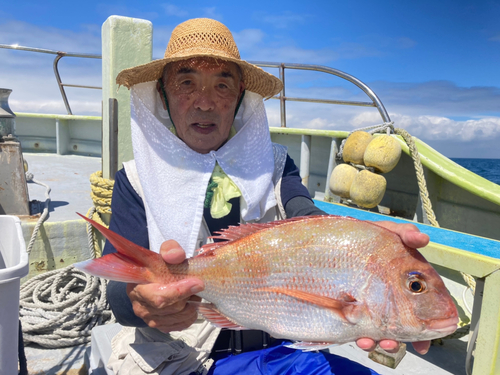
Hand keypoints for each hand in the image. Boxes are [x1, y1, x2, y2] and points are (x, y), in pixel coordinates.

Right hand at [126, 240, 204, 332]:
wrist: (152, 278)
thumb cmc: (158, 265)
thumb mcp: (163, 252)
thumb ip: (170, 250)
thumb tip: (177, 256)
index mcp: (138, 289)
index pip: (160, 297)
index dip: (180, 292)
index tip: (198, 283)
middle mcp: (141, 307)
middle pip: (172, 308)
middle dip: (189, 297)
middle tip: (198, 286)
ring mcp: (150, 319)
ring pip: (178, 318)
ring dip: (191, 307)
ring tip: (194, 294)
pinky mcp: (159, 326)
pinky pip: (179, 326)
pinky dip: (189, 317)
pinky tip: (191, 306)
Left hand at [356, 221, 430, 353]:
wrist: (331, 242)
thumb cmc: (365, 238)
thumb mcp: (387, 232)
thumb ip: (405, 234)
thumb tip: (423, 238)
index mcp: (405, 286)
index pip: (422, 310)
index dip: (428, 327)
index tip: (426, 338)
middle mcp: (390, 301)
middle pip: (401, 328)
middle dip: (398, 340)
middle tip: (392, 343)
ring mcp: (370, 308)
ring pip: (380, 334)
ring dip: (379, 343)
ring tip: (370, 342)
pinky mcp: (350, 312)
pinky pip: (359, 332)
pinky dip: (363, 339)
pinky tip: (360, 338)